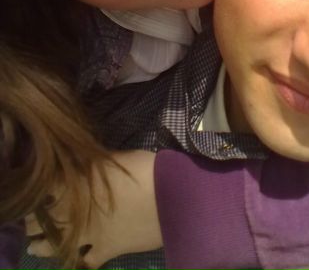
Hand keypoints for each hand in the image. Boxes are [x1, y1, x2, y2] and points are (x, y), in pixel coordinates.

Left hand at [25, 150, 161, 267]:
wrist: (168, 196)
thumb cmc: (141, 170)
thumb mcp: (111, 159)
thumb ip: (89, 165)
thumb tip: (76, 164)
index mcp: (73, 184)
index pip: (41, 189)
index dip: (35, 191)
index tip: (34, 189)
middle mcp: (73, 212)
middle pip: (39, 219)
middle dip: (32, 219)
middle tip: (31, 217)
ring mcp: (86, 234)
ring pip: (51, 246)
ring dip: (41, 244)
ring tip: (36, 244)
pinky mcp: (105, 250)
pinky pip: (85, 261)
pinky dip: (78, 260)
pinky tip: (78, 257)